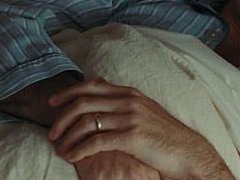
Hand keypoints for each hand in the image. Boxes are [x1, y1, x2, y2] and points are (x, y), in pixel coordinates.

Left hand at [47, 78, 232, 179]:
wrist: (187, 152)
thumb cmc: (164, 135)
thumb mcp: (144, 109)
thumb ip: (122, 99)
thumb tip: (100, 82)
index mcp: (129, 93)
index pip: (91, 86)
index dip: (68, 92)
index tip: (52, 102)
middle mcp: (128, 101)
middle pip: (84, 102)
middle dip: (62, 117)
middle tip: (51, 132)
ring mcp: (130, 118)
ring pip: (87, 122)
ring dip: (68, 136)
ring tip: (60, 148)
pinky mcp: (132, 137)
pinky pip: (97, 141)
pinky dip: (80, 149)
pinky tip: (72, 157)